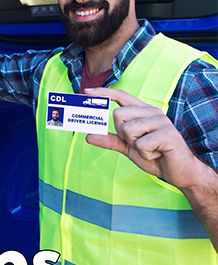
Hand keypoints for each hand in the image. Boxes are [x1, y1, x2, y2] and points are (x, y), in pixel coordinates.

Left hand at [84, 87, 202, 189]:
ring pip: (128, 130)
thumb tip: (88, 136)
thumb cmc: (154, 156)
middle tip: (137, 143)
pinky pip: (141, 144)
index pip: (121, 95)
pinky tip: (157, 154)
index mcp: (142, 111)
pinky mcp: (168, 134)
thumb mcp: (128, 148)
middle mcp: (152, 112)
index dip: (103, 93)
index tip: (86, 92)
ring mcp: (161, 121)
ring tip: (149, 148)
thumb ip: (110, 140)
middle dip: (122, 134)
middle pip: (118, 115)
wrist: (179, 172)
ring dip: (134, 145)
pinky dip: (145, 154)